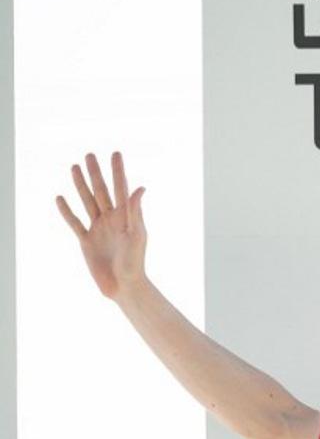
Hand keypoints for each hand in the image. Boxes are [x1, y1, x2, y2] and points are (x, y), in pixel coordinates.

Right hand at [55, 151, 147, 299]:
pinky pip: (74, 222)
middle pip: (101, 191)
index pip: (121, 188)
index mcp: (126, 216)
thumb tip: (140, 188)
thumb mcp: (137, 234)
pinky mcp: (86, 241)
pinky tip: (60, 197)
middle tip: (89, 154)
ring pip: (87, 202)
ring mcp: (98, 229)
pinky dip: (66, 211)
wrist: (124, 285)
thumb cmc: (135, 261)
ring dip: (80, 185)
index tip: (115, 154)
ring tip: (74, 167)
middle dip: (96, 173)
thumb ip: (135, 211)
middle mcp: (111, 219)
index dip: (118, 171)